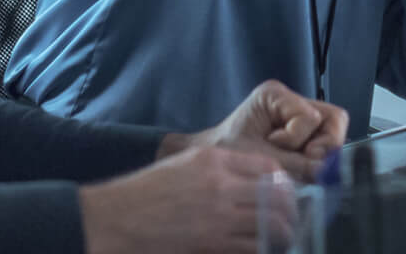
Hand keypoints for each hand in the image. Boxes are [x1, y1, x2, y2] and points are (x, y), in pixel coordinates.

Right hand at [77, 145, 296, 253]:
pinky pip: (253, 247)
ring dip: (282, 235)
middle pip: (278, 195)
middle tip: (290, 222)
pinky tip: (260, 251)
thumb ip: (218, 169)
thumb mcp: (183, 166)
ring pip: (272, 224)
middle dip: (290, 211)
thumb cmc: (144, 194)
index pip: (269, 166)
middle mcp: (222, 184)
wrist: (114, 219)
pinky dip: (262, 250)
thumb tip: (251, 183)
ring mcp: (219, 215)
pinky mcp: (212, 243)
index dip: (284, 183)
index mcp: (215, 160)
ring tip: (281, 240)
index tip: (286, 195)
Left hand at [165, 79, 347, 180]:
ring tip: (289, 162)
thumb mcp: (259, 158)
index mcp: (274, 95)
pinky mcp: (304, 130)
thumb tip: (328, 172)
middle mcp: (291, 100)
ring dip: (316, 155)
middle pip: (334, 120)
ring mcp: (300, 114)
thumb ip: (294, 164)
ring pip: (333, 133)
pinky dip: (311, 159)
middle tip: (295, 160)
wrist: (212, 160)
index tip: (273, 146)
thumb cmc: (228, 154)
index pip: (310, 117)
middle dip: (320, 147)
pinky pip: (325, 144)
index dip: (298, 139)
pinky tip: (290, 162)